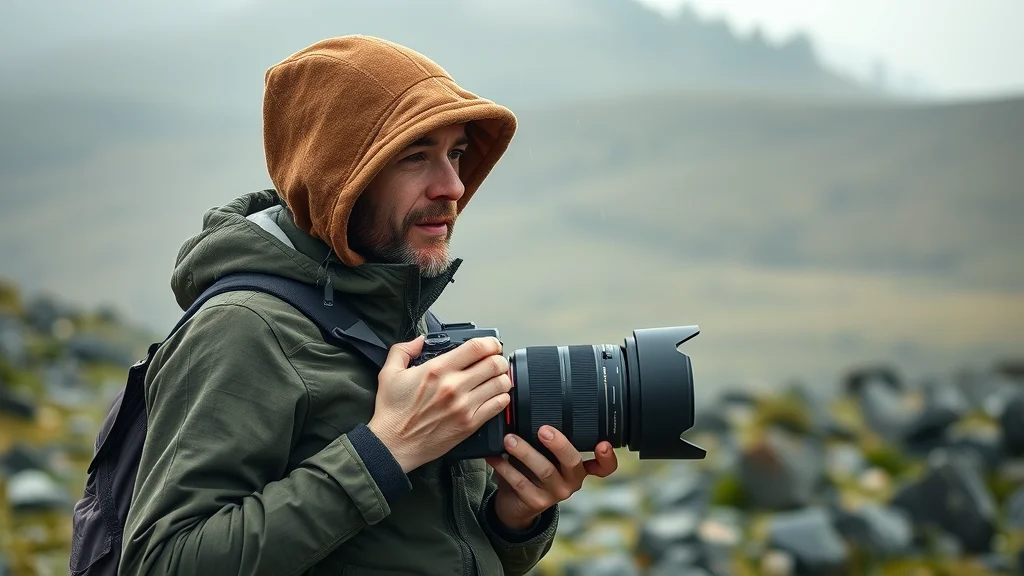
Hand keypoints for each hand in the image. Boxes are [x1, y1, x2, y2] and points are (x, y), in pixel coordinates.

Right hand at [367, 335, 511, 472]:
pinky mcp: (469, 424)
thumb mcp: (389, 373)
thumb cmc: (392, 412)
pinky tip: (494, 396)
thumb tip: (420, 340)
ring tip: (496, 379)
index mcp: (437, 369)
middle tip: (496, 362)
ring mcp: (464, 406)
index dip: (490, 343)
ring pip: (500, 384)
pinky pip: (498, 406)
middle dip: (499, 360)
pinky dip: (501, 398)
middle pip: (494, 364)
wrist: (393, 445)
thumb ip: (404, 350)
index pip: (476, 347)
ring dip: (502, 378)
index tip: (491, 345)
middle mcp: (454, 386)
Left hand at [484, 425, 617, 530]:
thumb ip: (544, 437)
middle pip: (572, 461)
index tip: (603, 443)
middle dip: (559, 444)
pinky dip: (505, 467)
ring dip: (526, 452)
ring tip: (510, 439)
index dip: (607, 457)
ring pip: (545, 470)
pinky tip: (494, 456)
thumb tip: (529, 404)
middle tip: (543, 429)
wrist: (515, 503)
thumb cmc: (530, 470)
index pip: (604, 466)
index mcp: (578, 467)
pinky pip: (521, 483)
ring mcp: (555, 494)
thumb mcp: (543, 454)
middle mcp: (572, 481)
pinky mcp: (536, 503)